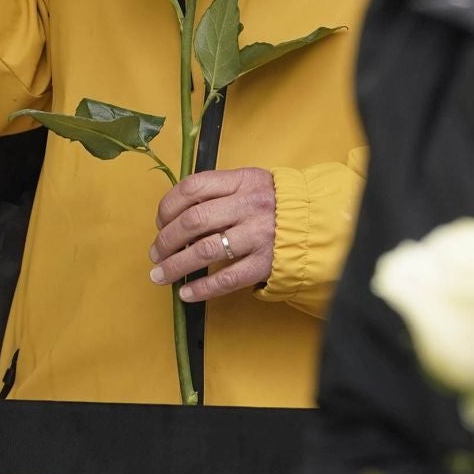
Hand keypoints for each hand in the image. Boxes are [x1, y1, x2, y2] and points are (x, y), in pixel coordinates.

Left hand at [149, 167, 275, 303]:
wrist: (317, 221)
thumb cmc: (275, 203)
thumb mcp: (251, 182)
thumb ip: (219, 191)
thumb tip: (175, 214)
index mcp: (242, 180)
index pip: (193, 187)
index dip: (168, 205)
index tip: (159, 221)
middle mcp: (249, 206)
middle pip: (194, 221)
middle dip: (166, 240)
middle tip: (155, 253)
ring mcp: (258, 235)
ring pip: (205, 251)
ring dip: (176, 266)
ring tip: (160, 275)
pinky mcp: (265, 263)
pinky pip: (227, 279)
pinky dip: (202, 289)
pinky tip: (186, 293)